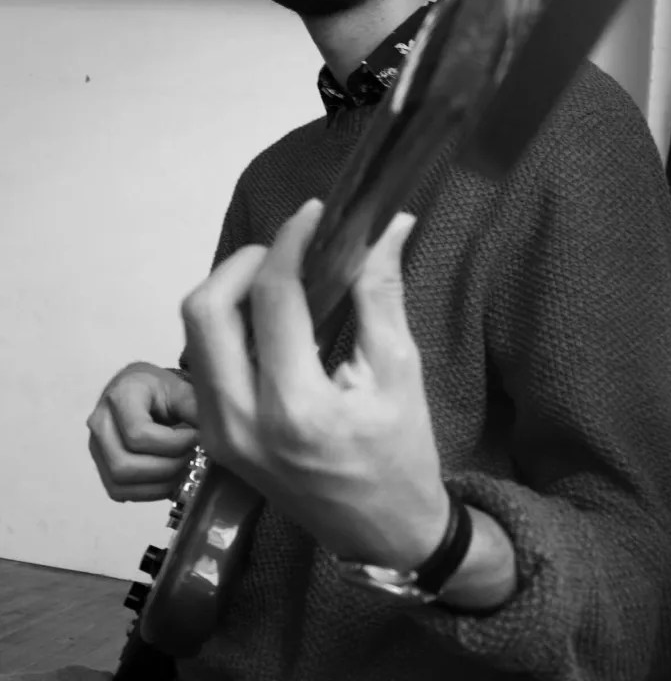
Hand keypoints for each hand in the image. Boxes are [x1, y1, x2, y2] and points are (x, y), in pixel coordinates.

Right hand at [86, 362, 198, 501]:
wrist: (137, 390)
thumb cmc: (158, 389)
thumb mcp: (178, 388)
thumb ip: (194, 407)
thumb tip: (213, 434)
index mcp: (119, 397)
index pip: (138, 434)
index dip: (173, 443)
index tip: (196, 437)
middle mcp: (100, 424)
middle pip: (124, 465)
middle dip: (167, 467)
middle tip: (192, 456)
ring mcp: (96, 448)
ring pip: (121, 483)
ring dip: (160, 483)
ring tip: (184, 467)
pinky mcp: (101, 468)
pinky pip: (121, 492)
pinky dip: (150, 492)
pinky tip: (171, 478)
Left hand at [181, 199, 449, 570]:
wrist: (379, 532)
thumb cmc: (401, 453)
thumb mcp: (400, 370)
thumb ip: (382, 292)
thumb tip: (387, 224)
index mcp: (294, 407)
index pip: (274, 298)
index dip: (292, 242)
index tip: (314, 212)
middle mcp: (239, 420)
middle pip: (205, 309)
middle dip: (244, 262)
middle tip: (289, 250)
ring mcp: (217, 432)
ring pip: (195, 332)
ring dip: (229, 291)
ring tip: (281, 280)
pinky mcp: (212, 436)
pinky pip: (204, 360)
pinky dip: (228, 325)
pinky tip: (270, 320)